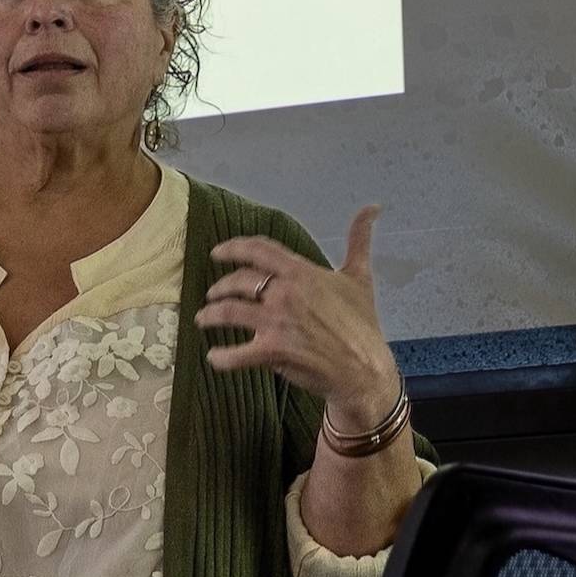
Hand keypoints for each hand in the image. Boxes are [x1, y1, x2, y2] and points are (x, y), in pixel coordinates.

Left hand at [197, 204, 402, 430]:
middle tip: (212, 294)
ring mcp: (277, 321)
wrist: (366, 369)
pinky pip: (236, 353)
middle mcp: (285, 292)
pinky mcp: (273, 351)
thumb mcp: (360, 277)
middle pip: (238, 281)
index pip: (258, 250)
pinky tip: (214, 357)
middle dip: (220, 287)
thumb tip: (373, 206)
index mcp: (301, 272)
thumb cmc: (363, 324)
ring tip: (202, 319)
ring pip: (229, 312)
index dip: (233, 248)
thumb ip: (359, 240)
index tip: (217, 252)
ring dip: (210, 315)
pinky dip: (221, 357)